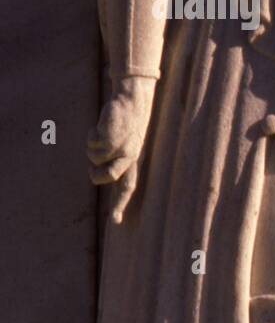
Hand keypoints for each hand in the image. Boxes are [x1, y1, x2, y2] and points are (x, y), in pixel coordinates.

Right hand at [87, 76, 154, 222]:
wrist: (133, 101)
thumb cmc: (129, 124)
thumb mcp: (125, 144)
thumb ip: (115, 161)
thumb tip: (98, 177)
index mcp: (135, 161)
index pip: (129, 187)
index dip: (121, 204)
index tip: (116, 222)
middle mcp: (130, 157)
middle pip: (107, 177)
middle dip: (95, 174)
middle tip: (94, 166)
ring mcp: (121, 149)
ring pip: (93, 158)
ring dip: (92, 146)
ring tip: (104, 134)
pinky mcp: (111, 139)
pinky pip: (91, 144)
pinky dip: (91, 135)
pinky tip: (102, 126)